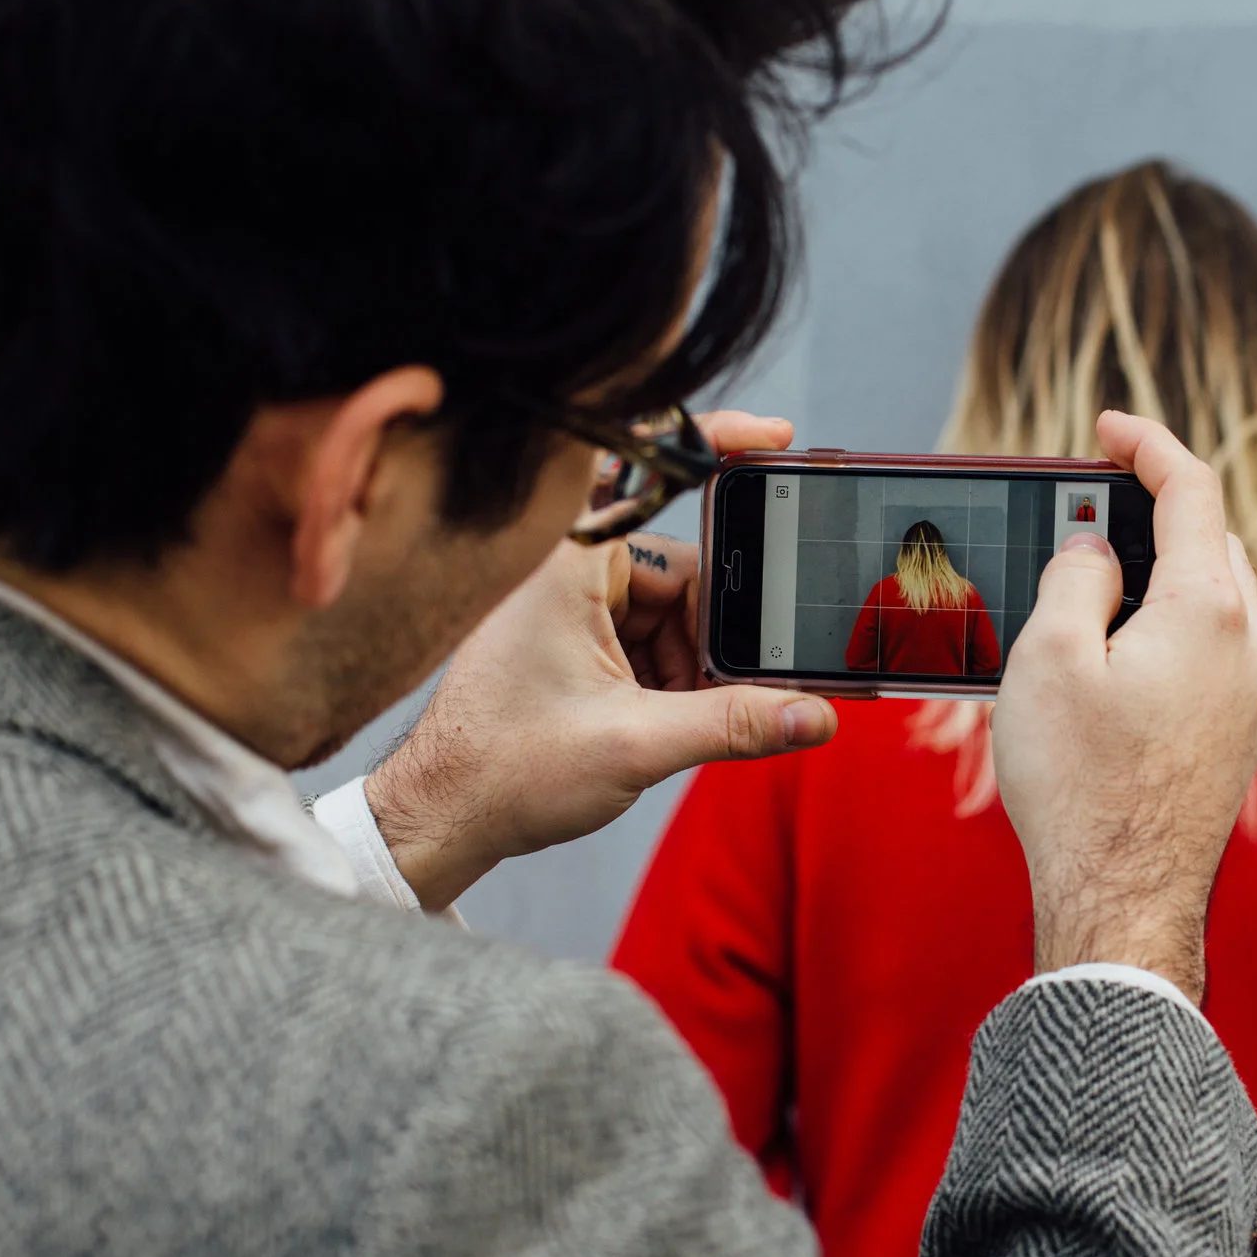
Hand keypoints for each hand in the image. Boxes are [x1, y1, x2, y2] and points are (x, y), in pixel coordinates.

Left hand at [364, 411, 837, 912]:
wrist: (442, 817)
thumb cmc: (501, 769)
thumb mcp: (636, 745)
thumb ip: (735, 724)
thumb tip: (813, 714)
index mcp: (569, 561)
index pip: (652, 472)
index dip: (718, 443)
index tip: (775, 438)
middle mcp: (566, 567)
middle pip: (684, 571)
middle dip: (715, 633)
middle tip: (744, 682)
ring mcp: (569, 601)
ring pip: (672, 611)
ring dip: (691, 665)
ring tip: (679, 721)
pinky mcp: (573, 635)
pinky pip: (648, 636)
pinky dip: (669, 677)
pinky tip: (665, 720)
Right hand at [989, 412, 1256, 1005]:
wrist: (1123, 902)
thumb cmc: (1080, 785)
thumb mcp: (1049, 658)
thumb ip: (1075, 577)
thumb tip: (1095, 552)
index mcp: (1210, 609)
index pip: (1192, 489)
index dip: (1147, 444)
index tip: (1109, 429)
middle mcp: (1251, 647)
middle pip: (1212, 544)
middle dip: (1155, 516)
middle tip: (1089, 513)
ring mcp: (1255, 702)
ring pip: (1220, 604)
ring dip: (1166, 580)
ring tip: (1094, 595)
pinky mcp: (1243, 746)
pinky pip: (1216, 661)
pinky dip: (1175, 637)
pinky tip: (1121, 667)